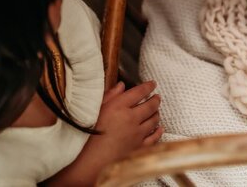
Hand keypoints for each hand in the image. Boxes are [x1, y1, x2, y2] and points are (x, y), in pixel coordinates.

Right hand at [47, 81, 161, 184]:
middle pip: (150, 105)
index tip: (152, 84)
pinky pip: (154, 137)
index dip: (148, 86)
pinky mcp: (140, 147)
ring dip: (156, 113)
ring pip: (154, 120)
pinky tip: (159, 128)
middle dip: (155, 99)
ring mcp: (137, 133)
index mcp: (119, 107)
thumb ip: (109, 96)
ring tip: (156, 111)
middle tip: (157, 97)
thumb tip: (121, 86)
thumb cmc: (86, 136)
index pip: (139, 92)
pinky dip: (158, 131)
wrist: (88, 163)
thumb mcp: (95, 111)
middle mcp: (131, 118)